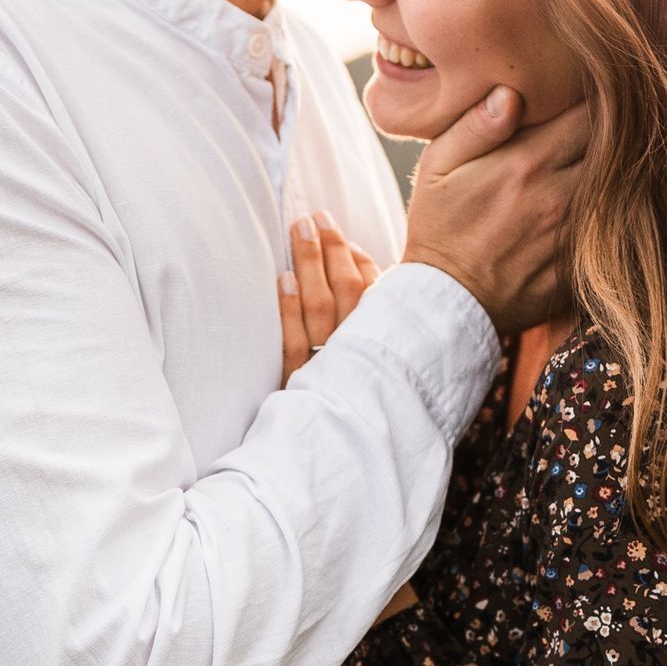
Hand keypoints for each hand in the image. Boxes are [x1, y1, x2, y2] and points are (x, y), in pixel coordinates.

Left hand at [279, 213, 380, 382]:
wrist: (350, 448)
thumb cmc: (369, 388)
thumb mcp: (383, 347)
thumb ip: (375, 301)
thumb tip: (355, 253)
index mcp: (382, 340)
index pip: (371, 288)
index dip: (352, 255)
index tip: (335, 229)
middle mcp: (359, 348)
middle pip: (344, 289)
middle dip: (329, 249)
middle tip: (314, 217)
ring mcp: (330, 364)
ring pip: (319, 306)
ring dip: (310, 265)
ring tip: (299, 231)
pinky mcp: (302, 383)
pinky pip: (295, 342)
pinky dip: (289, 309)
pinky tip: (283, 280)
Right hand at [401, 88, 589, 334]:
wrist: (447, 303)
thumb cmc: (438, 228)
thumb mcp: (437, 167)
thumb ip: (476, 126)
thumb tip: (512, 91)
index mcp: (527, 163)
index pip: (586, 113)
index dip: (590, 99)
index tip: (583, 95)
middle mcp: (560, 195)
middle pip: (611, 147)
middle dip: (609, 132)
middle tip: (599, 124)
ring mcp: (574, 232)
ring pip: (618, 186)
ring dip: (612, 171)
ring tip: (595, 163)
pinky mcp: (582, 262)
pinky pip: (613, 226)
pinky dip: (610, 211)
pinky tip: (594, 205)